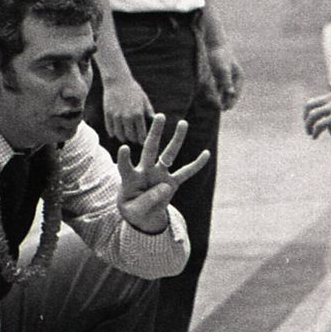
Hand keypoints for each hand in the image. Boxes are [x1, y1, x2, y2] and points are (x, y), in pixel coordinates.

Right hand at [101, 74, 152, 144]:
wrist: (117, 80)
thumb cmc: (133, 89)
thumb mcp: (144, 100)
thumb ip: (149, 112)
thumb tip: (154, 123)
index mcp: (138, 114)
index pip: (141, 134)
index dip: (142, 139)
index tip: (143, 141)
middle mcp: (127, 117)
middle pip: (130, 137)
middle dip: (133, 139)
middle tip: (135, 140)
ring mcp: (116, 116)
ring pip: (119, 135)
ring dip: (123, 137)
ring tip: (125, 137)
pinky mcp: (108, 114)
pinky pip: (110, 129)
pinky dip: (113, 133)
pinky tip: (116, 133)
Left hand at [117, 112, 211, 230]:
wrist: (142, 216)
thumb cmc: (132, 209)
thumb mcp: (133, 211)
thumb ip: (146, 201)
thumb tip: (164, 187)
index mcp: (130, 179)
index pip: (125, 167)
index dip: (124, 159)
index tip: (124, 148)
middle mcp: (146, 171)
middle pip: (150, 149)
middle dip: (155, 133)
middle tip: (160, 116)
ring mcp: (160, 175)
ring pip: (170, 155)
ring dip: (177, 139)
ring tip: (183, 123)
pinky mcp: (172, 183)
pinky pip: (186, 173)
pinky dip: (196, 165)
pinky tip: (206, 154)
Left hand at [203, 42, 243, 110]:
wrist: (212, 43)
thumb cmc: (219, 55)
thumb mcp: (223, 69)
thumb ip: (226, 82)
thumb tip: (230, 94)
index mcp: (238, 77)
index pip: (236, 93)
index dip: (231, 102)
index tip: (225, 109)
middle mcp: (234, 78)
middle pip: (229, 93)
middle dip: (225, 101)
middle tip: (220, 109)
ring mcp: (226, 77)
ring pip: (223, 91)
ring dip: (219, 97)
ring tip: (215, 104)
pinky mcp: (218, 75)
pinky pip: (217, 86)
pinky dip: (214, 91)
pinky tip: (209, 96)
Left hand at [303, 86, 330, 146]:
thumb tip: (330, 84)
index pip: (314, 101)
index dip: (308, 112)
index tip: (309, 122)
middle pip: (309, 106)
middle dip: (305, 118)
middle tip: (307, 129)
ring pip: (312, 116)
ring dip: (308, 126)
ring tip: (310, 134)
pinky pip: (319, 125)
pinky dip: (315, 131)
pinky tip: (315, 137)